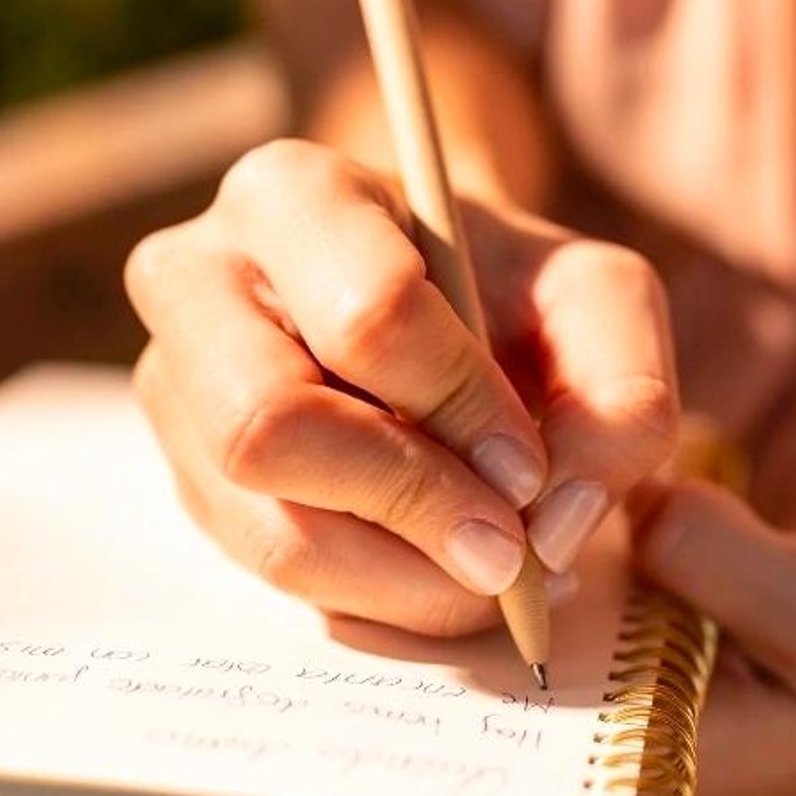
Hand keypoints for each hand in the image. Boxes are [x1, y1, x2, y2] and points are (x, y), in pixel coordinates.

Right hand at [127, 138, 679, 635]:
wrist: (435, 304)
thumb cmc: (511, 292)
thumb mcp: (598, 301)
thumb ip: (623, 391)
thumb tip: (558, 517)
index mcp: (292, 195)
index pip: (366, 316)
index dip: (462, 410)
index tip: (532, 468)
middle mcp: (194, 281)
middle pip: (267, 429)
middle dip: (409, 508)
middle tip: (508, 552)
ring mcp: (173, 390)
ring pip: (267, 529)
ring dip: (402, 580)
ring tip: (491, 571)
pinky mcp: (187, 480)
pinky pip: (270, 577)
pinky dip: (375, 599)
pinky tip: (439, 571)